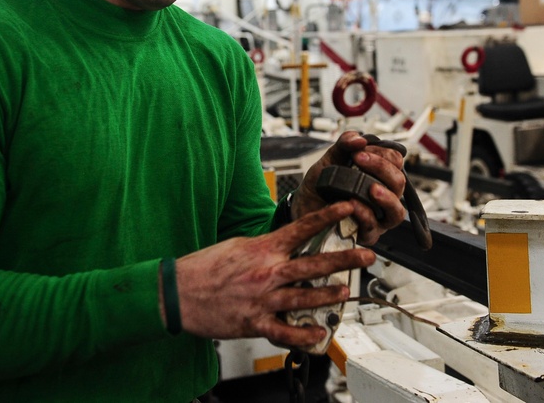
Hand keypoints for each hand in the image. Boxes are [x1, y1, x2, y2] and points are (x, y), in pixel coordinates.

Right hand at [175, 202, 374, 348]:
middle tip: (366, 255)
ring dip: (328, 295)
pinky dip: (303, 335)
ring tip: (346, 292)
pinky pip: (284, 332)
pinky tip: (319, 333)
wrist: (178, 293)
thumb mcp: (236, 246)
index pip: (301, 228)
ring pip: (304, 297)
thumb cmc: (204, 268)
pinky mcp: (254, 323)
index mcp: (262, 249)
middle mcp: (266, 272)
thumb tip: (283, 242)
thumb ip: (264, 246)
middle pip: (313, 264)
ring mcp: (262, 299)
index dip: (328, 217)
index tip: (347, 209)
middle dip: (344, 260)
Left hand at [293, 131, 406, 245]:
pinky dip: (364, 214)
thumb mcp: (331, 159)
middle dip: (382, 168)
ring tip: (371, 188)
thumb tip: (358, 139)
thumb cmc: (321, 186)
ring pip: (396, 210)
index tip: (362, 149)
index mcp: (380, 177)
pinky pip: (373, 226)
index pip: (396, 162)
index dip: (383, 153)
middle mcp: (384, 198)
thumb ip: (344, 145)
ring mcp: (378, 218)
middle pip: (399, 183)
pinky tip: (353, 204)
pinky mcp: (366, 235)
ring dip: (386, 197)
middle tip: (360, 159)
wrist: (302, 207)